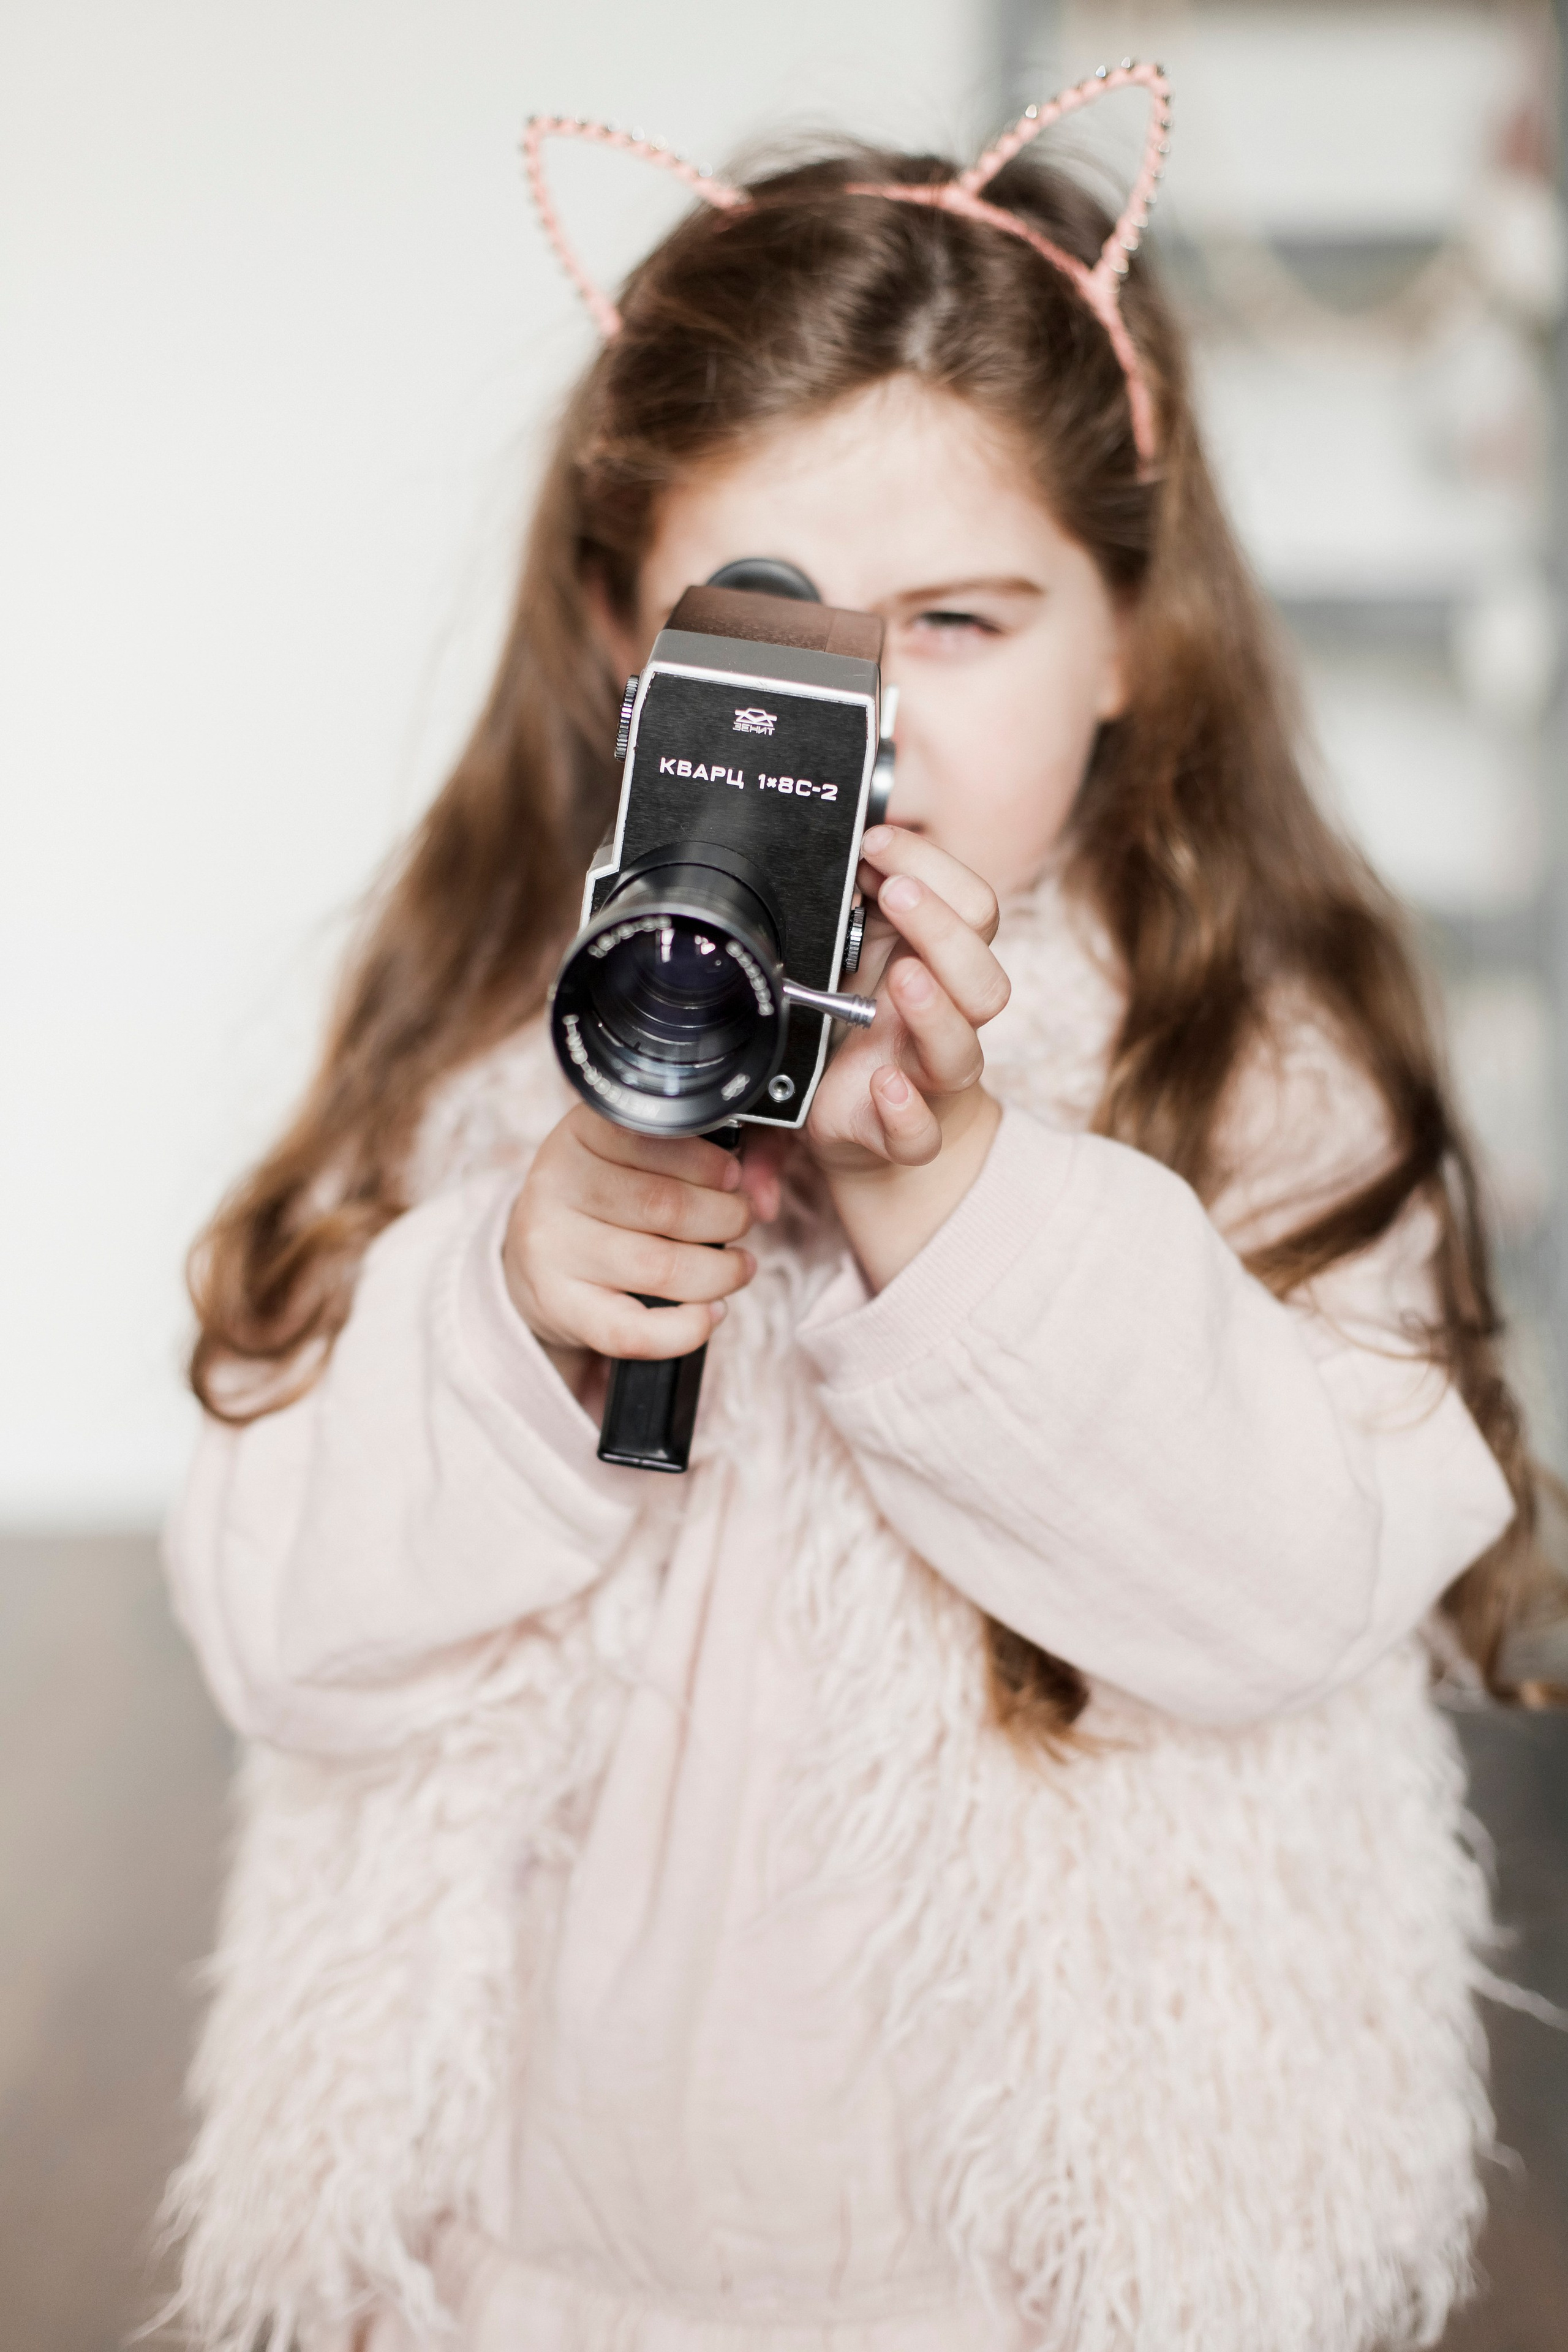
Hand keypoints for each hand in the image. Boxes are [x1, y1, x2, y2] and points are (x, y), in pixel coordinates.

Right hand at [503, 1105, 755, 1367]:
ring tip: (737, 1267)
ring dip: (720, 1272)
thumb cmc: (606, 1202)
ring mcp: (552, 1249)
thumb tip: (763, 1194)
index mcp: (579, 1136)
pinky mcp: (559, 1306)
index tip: (733, 1178)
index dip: (709, 1163)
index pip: (653, 1138)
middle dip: (726, 1218)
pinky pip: (632, 1330)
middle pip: (666, 1206)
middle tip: (741, 1221)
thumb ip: (703, 1158)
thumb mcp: (636, 1158)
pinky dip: (685, 1329)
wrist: (536, 1258)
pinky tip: (709, 1313)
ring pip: (659, 1267)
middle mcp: (556, 1187)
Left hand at [805, 826, 1009, 1174]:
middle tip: (897, 893)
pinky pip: (919, 1134)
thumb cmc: (861, 1026)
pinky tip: (884, 1083)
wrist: (861, 1122)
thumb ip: (862, 907)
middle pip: (983, 978)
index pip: (974, 909)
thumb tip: (850, 844)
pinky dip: (905, 1111)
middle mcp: (947, 1022)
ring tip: (904, 978)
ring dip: (936, 1011)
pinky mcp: (896, 1133)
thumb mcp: (860, 955)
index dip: (935, 868)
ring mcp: (925, 1080)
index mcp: (941, 967)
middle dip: (943, 931)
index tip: (877, 843)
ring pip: (961, 1053)